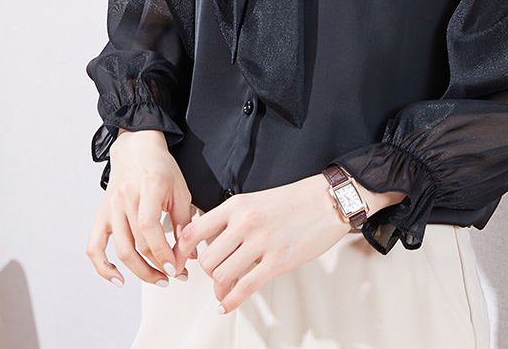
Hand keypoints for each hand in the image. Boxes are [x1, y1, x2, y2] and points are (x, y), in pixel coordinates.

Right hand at [86, 129, 193, 287]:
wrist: (137, 149)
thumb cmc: (162, 169)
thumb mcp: (181, 190)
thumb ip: (185, 222)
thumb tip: (189, 255)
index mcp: (148, 186)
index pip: (149, 227)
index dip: (162, 252)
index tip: (176, 268)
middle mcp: (125, 197)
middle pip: (137, 243)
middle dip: (157, 266)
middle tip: (174, 276)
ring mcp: (110, 207)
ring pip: (121, 250)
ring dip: (139, 272)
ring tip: (157, 280)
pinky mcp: (101, 215)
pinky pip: (95, 247)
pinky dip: (103, 267)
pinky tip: (118, 280)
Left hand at [172, 173, 351, 313]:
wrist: (327, 201)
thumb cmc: (293, 201)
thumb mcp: (255, 201)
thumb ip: (232, 219)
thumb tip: (209, 244)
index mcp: (236, 205)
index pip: (194, 231)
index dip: (181, 252)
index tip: (180, 263)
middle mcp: (244, 223)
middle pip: (206, 260)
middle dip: (207, 274)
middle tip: (214, 275)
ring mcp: (261, 243)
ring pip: (221, 276)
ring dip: (219, 289)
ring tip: (223, 291)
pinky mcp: (278, 261)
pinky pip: (244, 288)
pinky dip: (230, 302)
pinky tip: (226, 305)